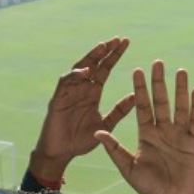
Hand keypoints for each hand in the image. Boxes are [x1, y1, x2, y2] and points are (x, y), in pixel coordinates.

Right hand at [30, 38, 136, 179]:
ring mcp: (69, 93)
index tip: (125, 43)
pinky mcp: (58, 100)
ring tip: (103, 47)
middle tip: (118, 39)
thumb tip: (135, 96)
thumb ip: (118, 111)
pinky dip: (75, 75)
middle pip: (94, 64)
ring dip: (91, 57)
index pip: (104, 69)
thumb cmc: (80, 141)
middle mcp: (81, 89)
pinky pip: (66, 83)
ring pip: (79, 69)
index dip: (114, 56)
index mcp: (92, 94)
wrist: (61, 154)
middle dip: (105, 51)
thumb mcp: (105, 124)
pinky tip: (86, 71)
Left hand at [94, 61, 193, 193]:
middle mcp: (163, 131)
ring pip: (180, 107)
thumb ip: (114, 148)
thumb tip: (96, 133)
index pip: (142, 107)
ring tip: (179, 71)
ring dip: (179, 89)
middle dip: (159, 83)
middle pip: (161, 101)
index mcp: (146, 134)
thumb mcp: (127, 166)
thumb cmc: (148, 187)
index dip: (139, 89)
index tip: (136, 70)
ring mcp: (180, 135)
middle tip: (157, 62)